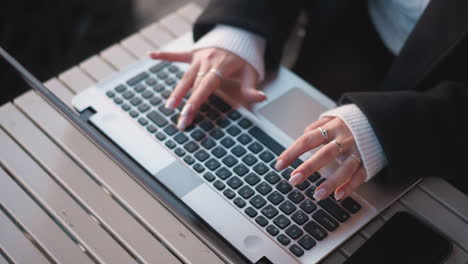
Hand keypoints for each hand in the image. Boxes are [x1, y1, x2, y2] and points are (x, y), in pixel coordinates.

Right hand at [149, 48, 265, 129]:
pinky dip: (164, 55)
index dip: (196, 100)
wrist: (238, 38)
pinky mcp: (193, 54)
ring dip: (176, 91)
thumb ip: (252, 87)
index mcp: (220, 67)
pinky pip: (177, 55)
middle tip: (179, 120)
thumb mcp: (251, 73)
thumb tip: (262, 97)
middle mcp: (207, 62)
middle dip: (185, 103)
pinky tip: (150, 56)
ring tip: (168, 106)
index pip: (206, 87)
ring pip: (185, 76)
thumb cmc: (243, 60)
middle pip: (193, 85)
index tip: (187, 114)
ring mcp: (198, 57)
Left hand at [275, 117, 365, 200]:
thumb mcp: (334, 118)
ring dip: (330, 182)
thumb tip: (302, 134)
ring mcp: (358, 151)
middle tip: (293, 180)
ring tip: (317, 195)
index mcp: (332, 127)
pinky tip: (338, 196)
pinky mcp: (369, 161)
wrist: (384, 118)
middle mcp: (344, 139)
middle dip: (308, 167)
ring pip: (344, 168)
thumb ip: (317, 126)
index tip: (279, 165)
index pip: (307, 140)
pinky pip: (360, 175)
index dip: (292, 152)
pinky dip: (350, 186)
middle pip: (324, 154)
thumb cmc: (353, 122)